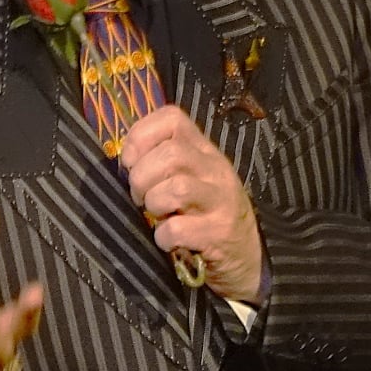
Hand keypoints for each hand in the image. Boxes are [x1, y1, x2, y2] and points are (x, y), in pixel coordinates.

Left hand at [120, 106, 263, 301]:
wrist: (245, 252)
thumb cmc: (204, 212)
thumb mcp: (190, 177)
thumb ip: (161, 162)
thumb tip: (124, 160)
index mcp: (203, 150)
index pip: (172, 118)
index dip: (141, 136)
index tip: (130, 161)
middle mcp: (214, 169)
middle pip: (171, 153)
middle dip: (142, 177)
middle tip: (140, 196)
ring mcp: (220, 200)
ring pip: (177, 188)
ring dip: (154, 204)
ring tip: (157, 215)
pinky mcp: (218, 232)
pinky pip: (177, 229)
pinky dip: (162, 237)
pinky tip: (167, 240)